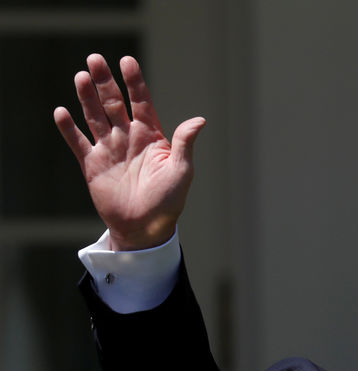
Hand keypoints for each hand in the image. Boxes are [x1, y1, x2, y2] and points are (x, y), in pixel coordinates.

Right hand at [54, 54, 204, 250]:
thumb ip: (184, 143)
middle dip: (104, 82)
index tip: (127, 61)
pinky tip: (62, 112)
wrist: (145, 228)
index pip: (141, 102)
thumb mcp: (182, 171)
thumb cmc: (169, 201)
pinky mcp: (92, 165)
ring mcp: (109, 150)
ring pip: (95, 117)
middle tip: (95, 59)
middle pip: (114, 103)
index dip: (134, 82)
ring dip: (87, 97)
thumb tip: (200, 120)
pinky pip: (78, 142)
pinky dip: (69, 128)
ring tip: (81, 76)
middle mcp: (128, 138)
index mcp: (151, 136)